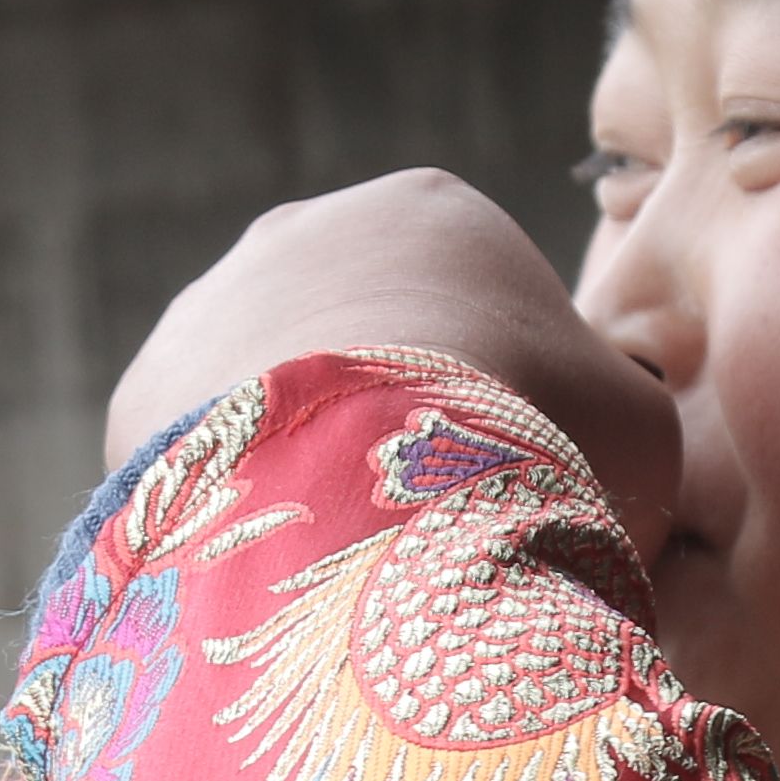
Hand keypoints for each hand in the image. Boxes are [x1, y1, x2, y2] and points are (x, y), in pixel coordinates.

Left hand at [101, 171, 680, 555]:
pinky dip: (237, 512)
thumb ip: (617, 420)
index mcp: (431, 211)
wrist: (368, 485)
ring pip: (270, 398)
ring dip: (304, 464)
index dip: (502, 402)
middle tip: (424, 525)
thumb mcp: (637, 429)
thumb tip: (603, 461)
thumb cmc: (534, 439)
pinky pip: (202, 462)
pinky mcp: (143, 394)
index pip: (472, 303)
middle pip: (359, 344)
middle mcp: (303, 232)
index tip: (512, 480)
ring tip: (348, 560)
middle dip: (385, 425)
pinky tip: (276, 568)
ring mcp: (209, 306)